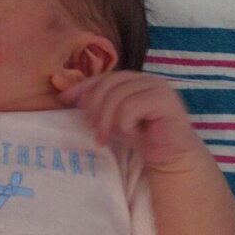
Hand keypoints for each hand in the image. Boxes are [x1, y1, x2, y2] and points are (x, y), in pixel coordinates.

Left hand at [61, 71, 204, 167]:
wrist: (169, 156)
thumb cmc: (142, 137)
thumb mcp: (112, 118)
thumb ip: (97, 104)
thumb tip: (66, 94)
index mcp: (134, 79)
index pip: (104, 77)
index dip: (83, 87)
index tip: (65, 100)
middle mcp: (147, 78)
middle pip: (109, 84)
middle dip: (94, 107)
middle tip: (92, 129)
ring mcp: (158, 87)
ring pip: (118, 96)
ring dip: (108, 120)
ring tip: (106, 137)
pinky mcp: (166, 100)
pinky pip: (131, 106)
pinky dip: (125, 123)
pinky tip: (131, 133)